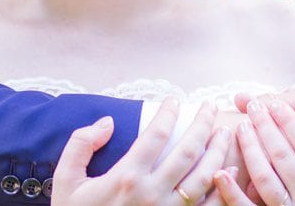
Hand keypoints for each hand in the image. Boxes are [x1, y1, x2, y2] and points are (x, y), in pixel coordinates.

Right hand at [51, 99, 232, 204]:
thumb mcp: (66, 180)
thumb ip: (81, 144)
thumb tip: (107, 122)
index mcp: (126, 177)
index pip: (156, 135)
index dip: (168, 113)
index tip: (173, 100)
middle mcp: (152, 194)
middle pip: (187, 151)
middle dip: (203, 125)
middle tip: (210, 108)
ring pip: (204, 178)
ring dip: (218, 152)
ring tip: (224, 133)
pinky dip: (222, 188)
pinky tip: (228, 170)